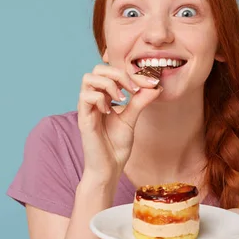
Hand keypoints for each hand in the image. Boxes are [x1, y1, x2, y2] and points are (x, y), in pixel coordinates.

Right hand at [77, 61, 161, 184]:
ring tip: (121, 99)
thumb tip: (155, 86)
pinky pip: (85, 97)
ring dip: (109, 84)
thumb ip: (140, 101)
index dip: (132, 74)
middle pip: (97, 69)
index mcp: (104, 97)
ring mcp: (87, 108)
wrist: (109, 168)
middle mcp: (94, 99)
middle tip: (133, 89)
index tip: (151, 82)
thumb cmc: (116, 146)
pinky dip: (100, 99)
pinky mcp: (83, 119)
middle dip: (118, 74)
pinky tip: (109, 112)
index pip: (113, 73)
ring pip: (88, 78)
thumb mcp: (132, 119)